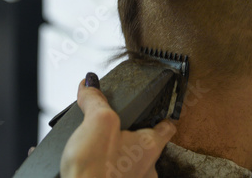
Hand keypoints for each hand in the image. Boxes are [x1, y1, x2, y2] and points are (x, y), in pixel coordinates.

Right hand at [60, 76, 176, 177]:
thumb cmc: (96, 170)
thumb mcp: (98, 122)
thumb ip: (96, 100)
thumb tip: (89, 84)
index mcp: (149, 147)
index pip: (167, 127)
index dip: (163, 116)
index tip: (159, 110)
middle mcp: (146, 169)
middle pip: (145, 145)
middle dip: (129, 135)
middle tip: (112, 125)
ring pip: (128, 162)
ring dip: (113, 152)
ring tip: (93, 144)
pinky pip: (113, 174)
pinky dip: (101, 166)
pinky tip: (84, 161)